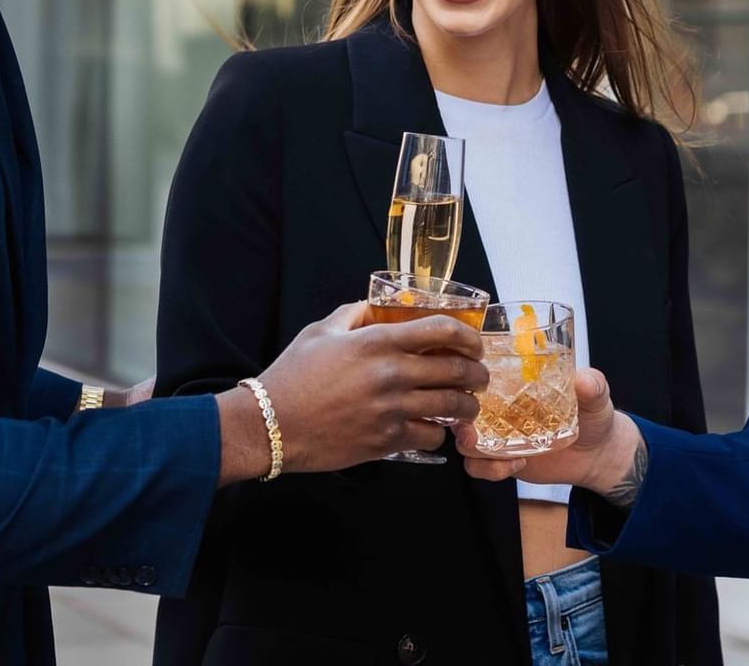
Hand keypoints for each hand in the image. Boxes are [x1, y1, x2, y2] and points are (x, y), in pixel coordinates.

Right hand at [222, 302, 487, 479]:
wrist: (270, 425)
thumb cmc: (293, 375)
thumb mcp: (322, 331)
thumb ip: (356, 314)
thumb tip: (380, 307)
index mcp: (378, 341)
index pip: (442, 330)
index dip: (468, 335)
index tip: (474, 342)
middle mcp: (392, 374)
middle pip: (458, 371)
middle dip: (477, 373)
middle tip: (478, 376)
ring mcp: (392, 410)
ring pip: (452, 407)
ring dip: (466, 406)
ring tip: (465, 405)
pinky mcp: (387, 441)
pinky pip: (431, 436)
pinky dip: (438, 432)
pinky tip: (432, 427)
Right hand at [455, 368, 648, 508]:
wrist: (597, 454)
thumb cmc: (592, 415)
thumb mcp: (595, 395)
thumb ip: (592, 386)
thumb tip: (584, 381)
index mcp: (515, 381)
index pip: (479, 375)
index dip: (466, 380)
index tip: (471, 387)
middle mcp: (499, 406)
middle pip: (462, 410)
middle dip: (459, 421)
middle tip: (472, 433)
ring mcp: (497, 434)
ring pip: (464, 441)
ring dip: (472, 449)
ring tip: (499, 455)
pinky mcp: (500, 459)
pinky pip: (478, 467)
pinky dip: (490, 470)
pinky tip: (516, 465)